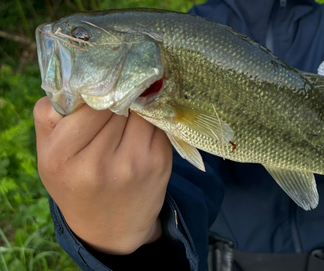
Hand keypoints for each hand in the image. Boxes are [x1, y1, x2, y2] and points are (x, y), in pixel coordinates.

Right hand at [34, 97, 172, 254]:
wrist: (111, 227)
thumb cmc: (75, 182)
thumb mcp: (48, 153)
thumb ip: (51, 115)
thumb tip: (77, 79)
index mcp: (63, 157)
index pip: (88, 104)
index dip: (96, 93)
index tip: (98, 92)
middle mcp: (99, 164)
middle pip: (117, 104)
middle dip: (117, 98)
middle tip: (115, 102)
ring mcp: (134, 164)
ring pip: (141, 110)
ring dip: (136, 106)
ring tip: (128, 114)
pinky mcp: (160, 162)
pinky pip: (158, 122)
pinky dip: (151, 119)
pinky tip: (141, 130)